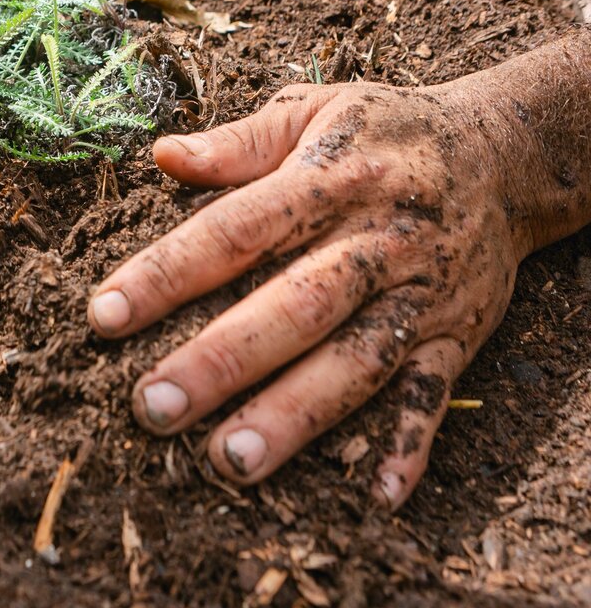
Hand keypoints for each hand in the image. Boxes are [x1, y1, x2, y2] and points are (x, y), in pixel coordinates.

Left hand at [88, 77, 526, 508]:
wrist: (506, 152)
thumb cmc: (387, 133)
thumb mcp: (317, 110)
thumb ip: (239, 141)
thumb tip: (162, 156)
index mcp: (328, 178)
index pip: (234, 228)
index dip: (167, 272)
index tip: (102, 315)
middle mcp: (374, 239)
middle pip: (292, 306)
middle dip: (220, 360)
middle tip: (151, 408)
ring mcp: (419, 293)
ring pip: (355, 362)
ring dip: (295, 416)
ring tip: (230, 463)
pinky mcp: (457, 334)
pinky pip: (432, 395)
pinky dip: (410, 446)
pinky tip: (375, 497)